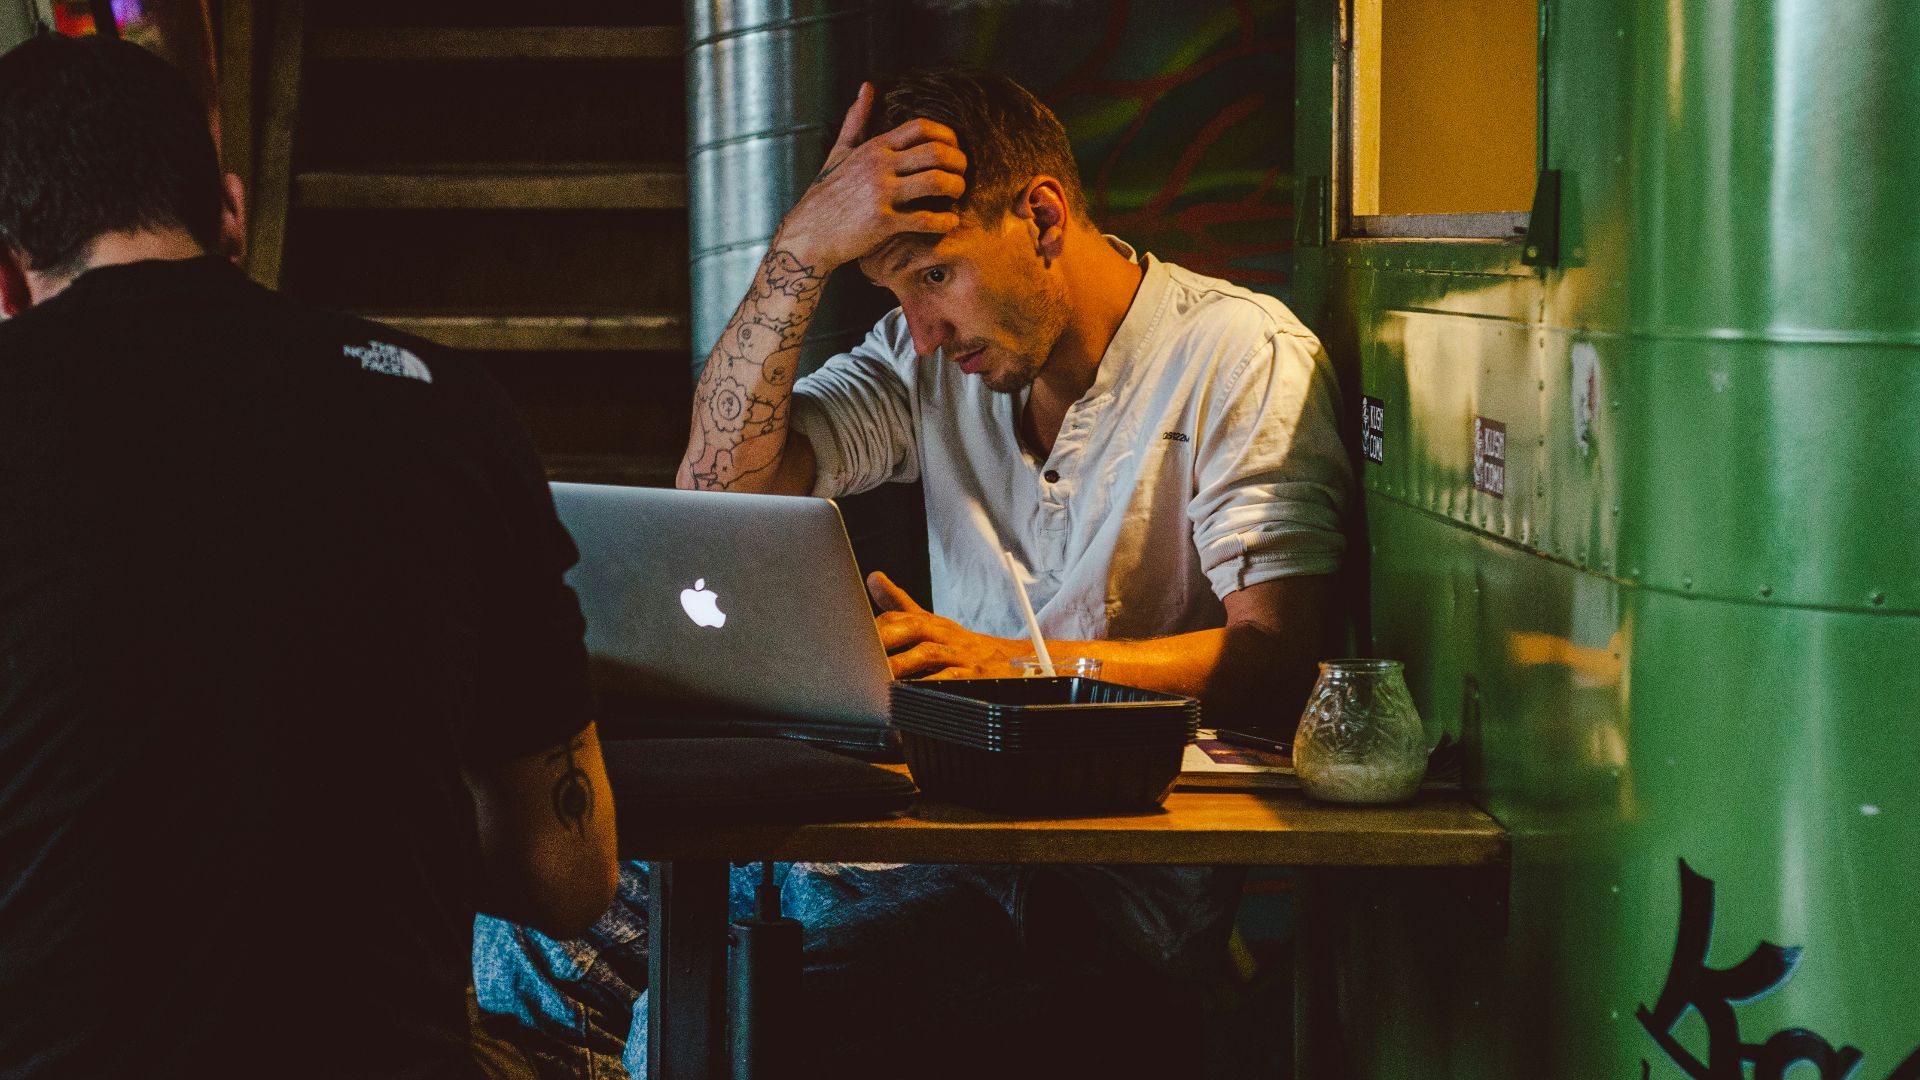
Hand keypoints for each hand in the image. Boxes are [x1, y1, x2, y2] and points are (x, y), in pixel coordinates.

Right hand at [773, 83, 967, 270]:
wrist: (809, 234)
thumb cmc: (827, 194)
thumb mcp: (840, 152)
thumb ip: (857, 120)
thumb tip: (866, 87)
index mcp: (874, 147)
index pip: (921, 127)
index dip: (946, 136)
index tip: (954, 149)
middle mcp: (879, 166)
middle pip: (936, 152)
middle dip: (959, 162)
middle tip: (962, 174)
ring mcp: (881, 193)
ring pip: (936, 182)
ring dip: (956, 188)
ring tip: (957, 194)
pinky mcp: (883, 222)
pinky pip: (925, 219)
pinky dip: (945, 221)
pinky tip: (950, 222)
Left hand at [867, 571, 1025, 679]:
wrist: (1011, 660)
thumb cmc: (961, 644)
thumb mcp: (932, 622)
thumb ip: (900, 604)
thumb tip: (872, 577)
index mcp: (932, 622)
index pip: (900, 615)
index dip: (877, 625)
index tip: (853, 636)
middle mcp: (945, 634)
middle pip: (914, 627)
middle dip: (887, 638)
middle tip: (861, 654)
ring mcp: (960, 654)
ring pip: (928, 653)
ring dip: (903, 663)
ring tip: (879, 675)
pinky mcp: (973, 675)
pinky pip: (950, 678)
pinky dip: (931, 684)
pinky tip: (912, 692)